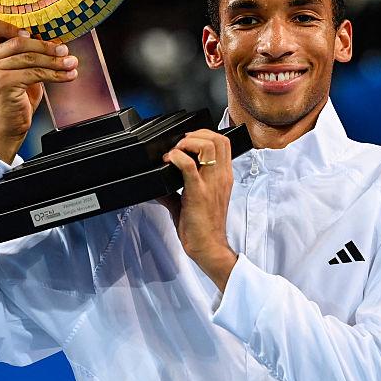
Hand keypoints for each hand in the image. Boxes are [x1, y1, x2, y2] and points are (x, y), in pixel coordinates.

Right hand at [0, 16, 77, 162]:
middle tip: (65, 51)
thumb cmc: (17, 96)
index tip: (36, 32)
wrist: (9, 126)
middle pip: (20, 41)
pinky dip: (56, 74)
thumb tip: (56, 41)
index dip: (12, 25)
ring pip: (31, 57)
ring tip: (72, 64)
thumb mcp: (21, 70)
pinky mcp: (4, 83)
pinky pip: (36, 73)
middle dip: (47, 46)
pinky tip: (68, 75)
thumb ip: (28, 54)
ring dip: (56, 61)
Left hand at [158, 129, 236, 290]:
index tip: (189, 140)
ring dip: (187, 142)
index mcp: (223, 177)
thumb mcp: (193, 201)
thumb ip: (176, 190)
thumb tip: (156, 186)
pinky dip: (176, 158)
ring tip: (176, 150)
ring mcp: (211, 184)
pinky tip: (167, 161)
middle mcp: (221, 177)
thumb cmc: (204, 227)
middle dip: (197, 134)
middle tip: (181, 142)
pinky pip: (188, 167)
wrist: (208, 246)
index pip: (223, 143)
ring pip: (208, 146)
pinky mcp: (198, 193)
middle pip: (218, 139)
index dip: (205, 134)